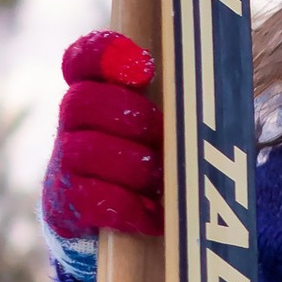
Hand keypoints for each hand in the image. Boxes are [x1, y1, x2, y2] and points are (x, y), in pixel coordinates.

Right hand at [45, 29, 164, 244]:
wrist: (119, 226)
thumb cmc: (154, 166)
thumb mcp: (167, 130)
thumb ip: (178, 104)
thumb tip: (217, 86)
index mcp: (96, 95)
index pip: (82, 59)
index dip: (104, 55)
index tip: (143, 67)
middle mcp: (72, 125)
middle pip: (82, 102)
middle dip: (131, 117)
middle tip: (162, 133)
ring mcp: (63, 165)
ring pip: (86, 150)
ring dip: (134, 165)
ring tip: (162, 181)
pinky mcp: (64, 205)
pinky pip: (89, 198)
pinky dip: (128, 207)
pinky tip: (153, 217)